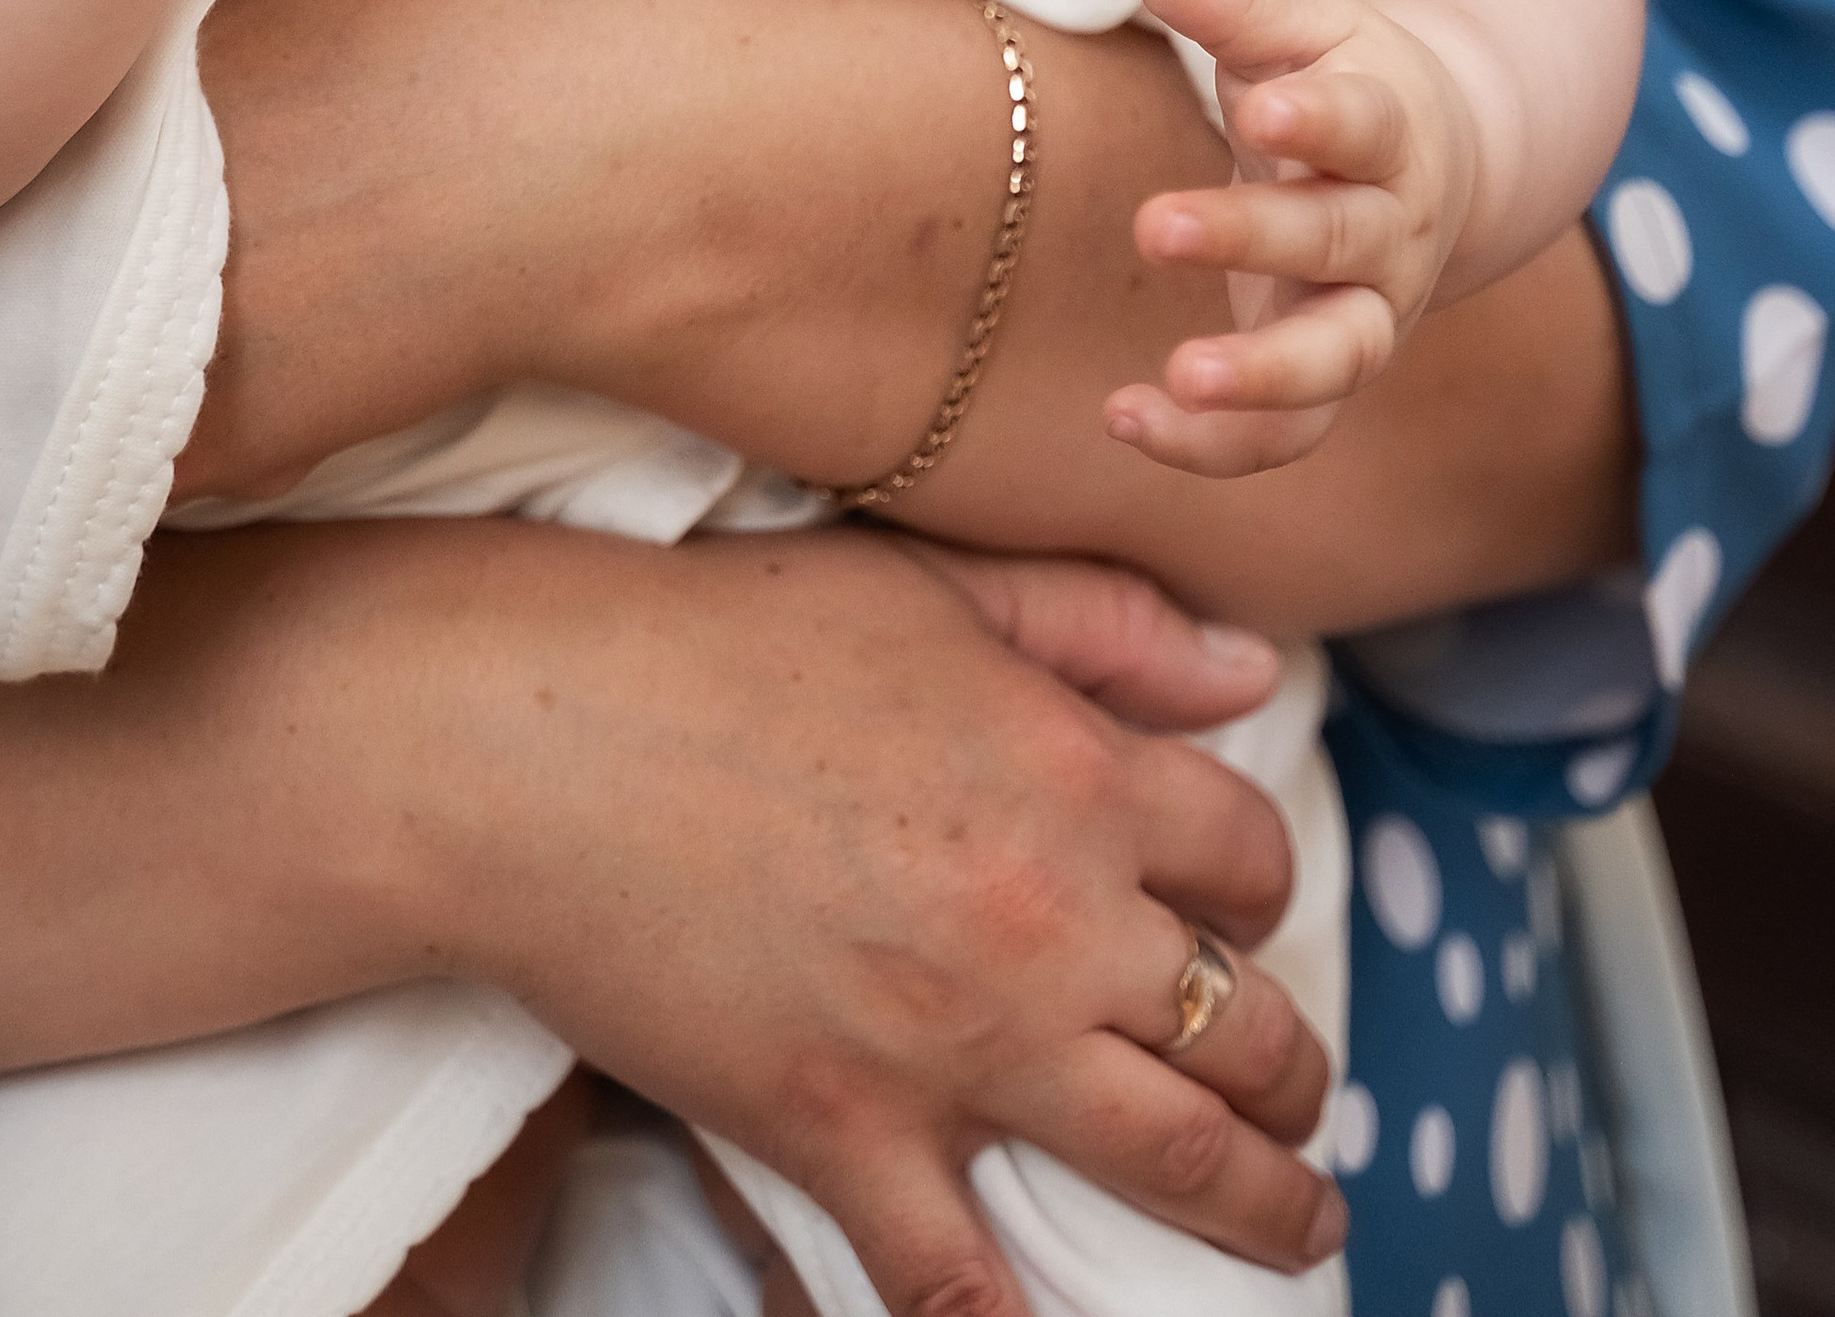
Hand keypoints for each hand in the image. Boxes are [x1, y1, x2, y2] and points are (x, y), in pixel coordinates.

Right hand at [430, 526, 1341, 1315]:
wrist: (537, 735)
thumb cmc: (725, 634)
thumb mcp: (936, 585)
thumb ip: (1107, 622)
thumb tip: (1253, 675)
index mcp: (1075, 772)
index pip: (1249, 855)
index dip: (1262, 887)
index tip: (1241, 910)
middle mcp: (1048, 918)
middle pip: (1241, 1026)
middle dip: (1290, 1074)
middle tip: (1297, 1102)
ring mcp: (954, 1043)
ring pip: (1167, 1157)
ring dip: (1255, 1206)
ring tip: (1293, 1231)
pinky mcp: (845, 1133)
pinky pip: (962, 1278)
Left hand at [1106, 0, 1479, 476]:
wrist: (1426, 164)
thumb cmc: (1336, 77)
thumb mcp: (1298, 25)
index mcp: (1389, 128)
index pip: (1365, 124)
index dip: (1321, 120)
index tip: (1262, 107)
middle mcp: (1391, 229)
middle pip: (1338, 239)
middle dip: (1254, 236)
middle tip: (1157, 223)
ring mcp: (1368, 311)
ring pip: (1338, 359)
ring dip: (1264, 375)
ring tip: (1180, 376)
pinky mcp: (1326, 375)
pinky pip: (1289, 434)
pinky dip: (1215, 444)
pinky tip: (1124, 418)